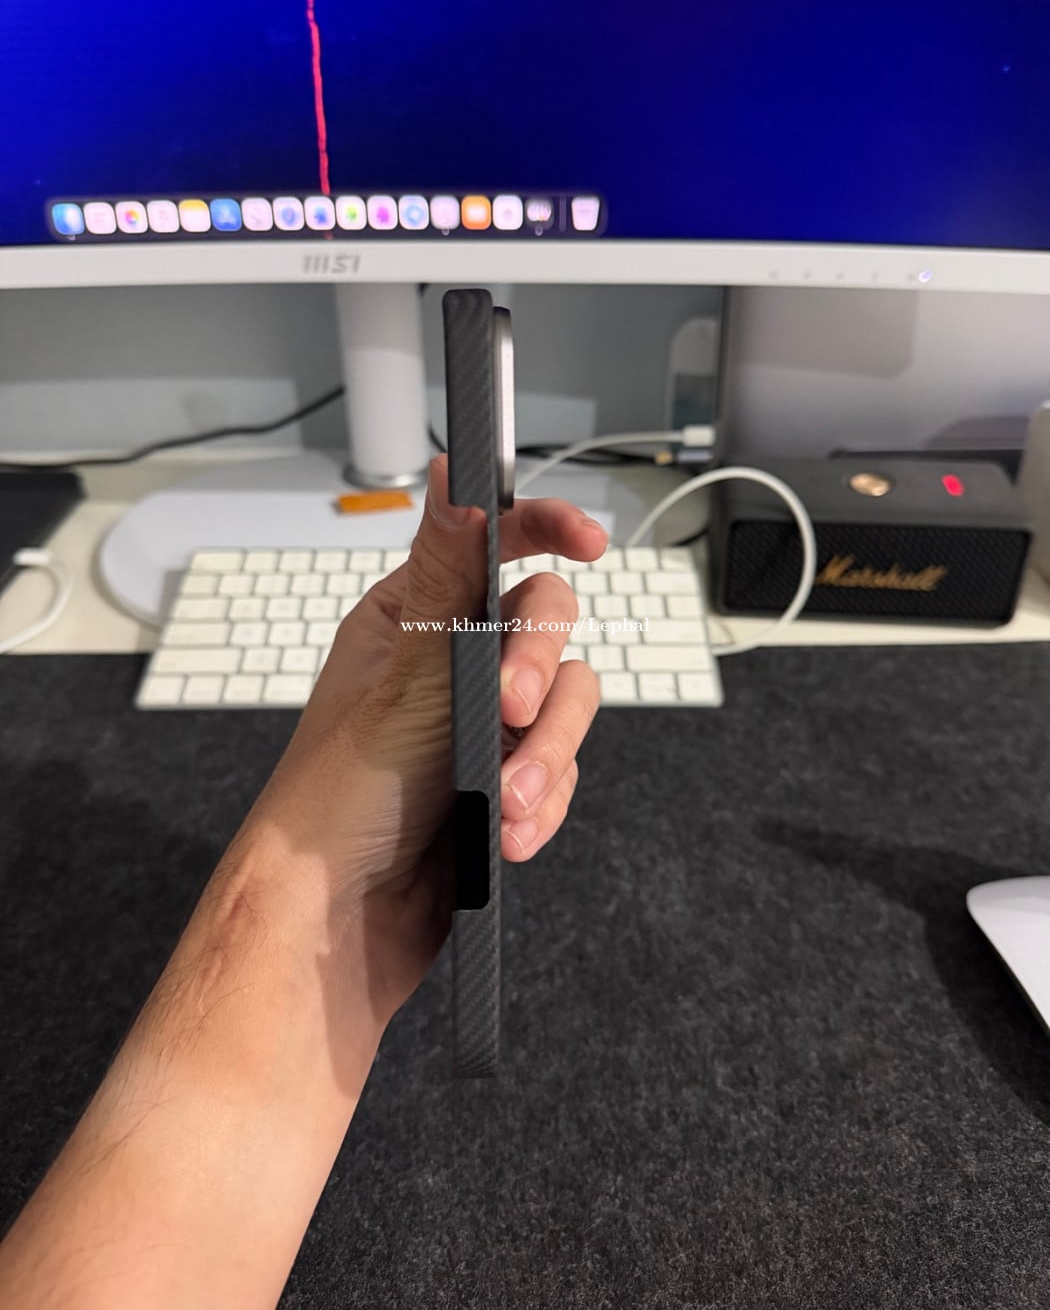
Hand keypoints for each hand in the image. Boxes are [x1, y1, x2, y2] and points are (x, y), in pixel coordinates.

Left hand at [241, 455, 605, 1031]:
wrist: (336, 925)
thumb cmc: (340, 800)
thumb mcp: (405, 679)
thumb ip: (447, 580)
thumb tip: (453, 477)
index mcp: (415, 621)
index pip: (492, 544)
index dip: (545, 529)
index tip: (589, 539)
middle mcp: (453, 664)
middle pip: (546, 625)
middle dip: (537, 668)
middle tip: (507, 708)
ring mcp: (484, 726)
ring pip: (567, 703)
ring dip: (546, 753)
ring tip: (508, 801)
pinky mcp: (508, 783)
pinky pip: (563, 770)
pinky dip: (545, 801)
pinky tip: (509, 834)